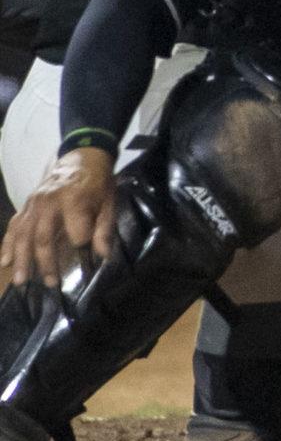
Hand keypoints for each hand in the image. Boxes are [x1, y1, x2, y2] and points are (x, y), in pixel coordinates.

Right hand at [2, 148, 114, 288]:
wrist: (82, 157)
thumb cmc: (98, 183)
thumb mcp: (109, 202)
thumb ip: (104, 229)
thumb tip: (103, 256)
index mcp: (74, 200)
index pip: (76, 231)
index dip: (81, 247)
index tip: (86, 262)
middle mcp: (49, 202)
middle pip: (43, 237)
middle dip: (45, 263)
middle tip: (50, 283)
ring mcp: (34, 204)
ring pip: (23, 235)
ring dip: (21, 259)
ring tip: (22, 281)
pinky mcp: (26, 205)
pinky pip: (14, 226)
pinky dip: (8, 244)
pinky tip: (4, 261)